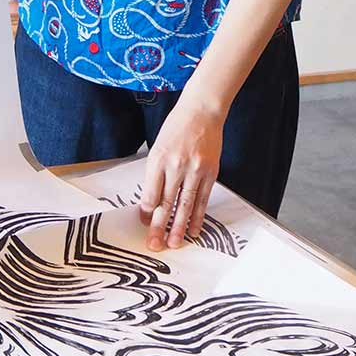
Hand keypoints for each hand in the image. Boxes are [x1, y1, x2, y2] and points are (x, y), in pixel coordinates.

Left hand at [139, 89, 226, 251]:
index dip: (146, 212)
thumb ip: (155, 173)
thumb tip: (151, 201)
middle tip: (154, 244)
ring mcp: (195, 170)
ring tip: (174, 244)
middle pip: (166, 203)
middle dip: (159, 227)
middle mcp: (175, 165)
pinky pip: (202, 200)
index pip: (150, 193)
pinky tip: (194, 229)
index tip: (144, 223)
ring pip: (185, 205)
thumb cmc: (176, 127)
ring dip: (179, 227)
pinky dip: (198, 216)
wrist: (201, 111)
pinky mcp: (210, 172)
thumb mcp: (158, 146)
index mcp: (158, 158)